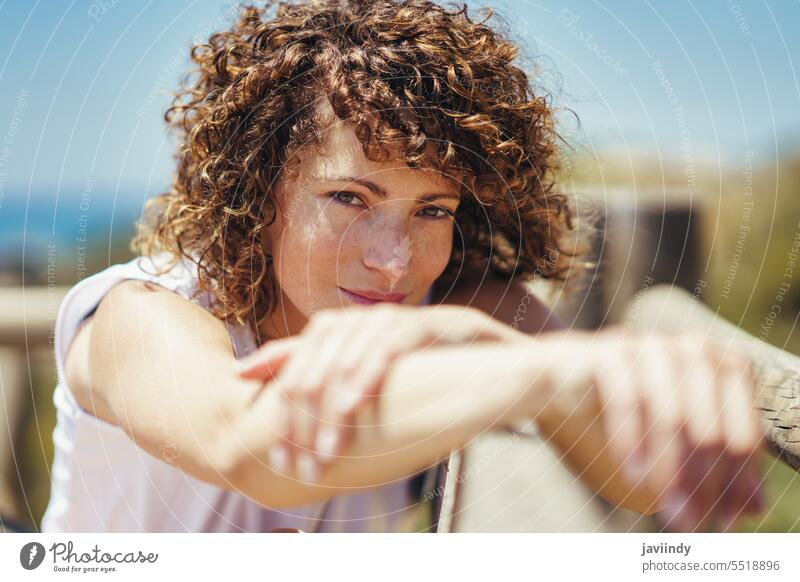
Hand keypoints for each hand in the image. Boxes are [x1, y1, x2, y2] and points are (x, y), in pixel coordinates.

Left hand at [235, 303, 524, 482]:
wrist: (511, 371)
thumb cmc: (442, 383)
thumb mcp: (386, 393)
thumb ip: (345, 396)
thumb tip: (293, 414)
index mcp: (357, 330)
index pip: (304, 347)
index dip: (275, 374)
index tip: (258, 418)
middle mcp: (374, 318)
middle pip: (319, 350)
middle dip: (301, 408)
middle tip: (294, 457)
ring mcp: (405, 318)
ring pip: (351, 349)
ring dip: (332, 404)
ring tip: (323, 451)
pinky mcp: (437, 322)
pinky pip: (393, 343)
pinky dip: (370, 373)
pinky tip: (354, 405)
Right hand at [547, 328, 765, 531]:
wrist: (553, 382)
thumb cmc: (618, 419)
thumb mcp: (669, 450)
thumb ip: (711, 472)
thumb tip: (751, 510)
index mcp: (722, 369)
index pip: (743, 435)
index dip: (738, 484)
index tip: (723, 522)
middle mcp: (693, 350)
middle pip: (711, 430)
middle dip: (702, 484)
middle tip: (689, 523)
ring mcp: (652, 345)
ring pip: (673, 416)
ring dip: (669, 469)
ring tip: (663, 509)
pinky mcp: (612, 349)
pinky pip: (629, 399)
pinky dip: (631, 440)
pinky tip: (630, 472)